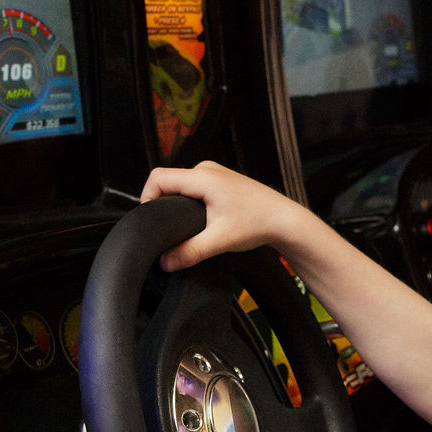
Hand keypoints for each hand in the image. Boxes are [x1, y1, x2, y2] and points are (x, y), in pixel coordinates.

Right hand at [140, 162, 305, 271]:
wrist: (284, 220)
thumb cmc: (258, 223)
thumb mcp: (220, 241)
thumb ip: (189, 251)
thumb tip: (165, 262)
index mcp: (203, 177)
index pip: (158, 178)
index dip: (147, 198)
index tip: (152, 220)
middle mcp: (206, 169)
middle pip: (166, 181)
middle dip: (161, 203)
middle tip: (168, 228)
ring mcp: (213, 172)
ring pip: (179, 184)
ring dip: (175, 203)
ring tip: (185, 224)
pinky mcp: (218, 180)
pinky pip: (191, 186)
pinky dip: (187, 201)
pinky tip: (198, 219)